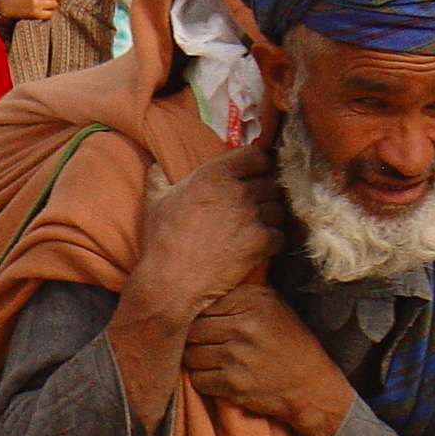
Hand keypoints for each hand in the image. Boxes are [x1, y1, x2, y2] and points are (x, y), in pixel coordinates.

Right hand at [131, 143, 285, 319]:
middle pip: (269, 183)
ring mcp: (250, 216)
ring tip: (255, 229)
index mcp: (212, 175)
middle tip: (252, 208)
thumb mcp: (155, 203)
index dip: (259, 164)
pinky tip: (258, 248)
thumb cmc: (161, 240)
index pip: (254, 155)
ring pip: (278, 209)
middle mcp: (236, 191)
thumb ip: (158, 179)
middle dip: (264, 195)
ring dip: (270, 218)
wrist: (170, 280)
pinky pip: (279, 235)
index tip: (258, 173)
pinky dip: (272, 242)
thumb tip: (155, 166)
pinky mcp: (260, 242)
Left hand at [182, 286, 353, 435]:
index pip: (202, 304)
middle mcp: (244, 325)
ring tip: (213, 360)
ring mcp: (237, 356)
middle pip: (192, 330)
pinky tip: (220, 377)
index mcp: (252, 300)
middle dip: (195, 339)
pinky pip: (198, 380)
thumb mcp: (273, 304)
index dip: (199, 316)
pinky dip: (204, 381)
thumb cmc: (289, 342)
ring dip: (197, 361)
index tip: (209, 324)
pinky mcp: (233, 384)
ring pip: (190, 355)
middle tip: (206, 345)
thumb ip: (240, 292)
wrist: (312, 387)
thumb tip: (198, 281)